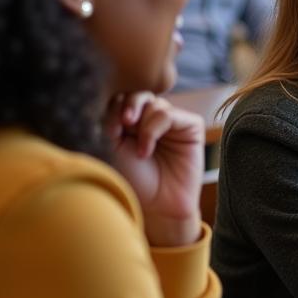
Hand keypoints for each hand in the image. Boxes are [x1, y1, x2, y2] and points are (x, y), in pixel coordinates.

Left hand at [104, 92, 203, 246]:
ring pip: (153, 102)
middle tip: (121, 126)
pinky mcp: (190, 126)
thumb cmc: (133, 179)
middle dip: (127, 107)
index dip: (112, 108)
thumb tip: (118, 98)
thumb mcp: (113, 146)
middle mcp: (152, 118)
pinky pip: (169, 114)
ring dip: (141, 125)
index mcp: (131, 120)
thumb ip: (112, 118)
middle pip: (137, 94)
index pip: (120, 97)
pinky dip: (153, 129)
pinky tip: (147, 150)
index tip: (107, 131)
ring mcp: (172, 121)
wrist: (158, 204)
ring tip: (139, 151)